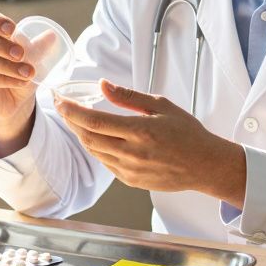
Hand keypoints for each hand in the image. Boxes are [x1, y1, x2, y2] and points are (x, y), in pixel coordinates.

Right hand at [0, 7, 58, 154]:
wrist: (14, 100)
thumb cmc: (18, 71)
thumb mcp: (31, 57)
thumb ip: (38, 46)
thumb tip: (52, 35)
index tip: (13, 30)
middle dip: (2, 45)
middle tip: (22, 54)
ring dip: (8, 66)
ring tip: (28, 73)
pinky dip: (4, 80)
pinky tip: (20, 82)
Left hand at [54, 80, 246, 205]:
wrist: (205, 165)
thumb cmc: (187, 133)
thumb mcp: (161, 105)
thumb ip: (128, 97)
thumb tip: (103, 85)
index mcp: (140, 131)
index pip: (95, 121)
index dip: (72, 111)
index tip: (60, 100)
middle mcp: (132, 153)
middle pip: (88, 137)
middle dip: (71, 121)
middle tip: (62, 107)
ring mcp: (130, 170)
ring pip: (94, 151)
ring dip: (81, 135)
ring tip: (75, 119)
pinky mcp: (131, 181)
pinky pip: (105, 163)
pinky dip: (96, 148)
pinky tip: (96, 137)